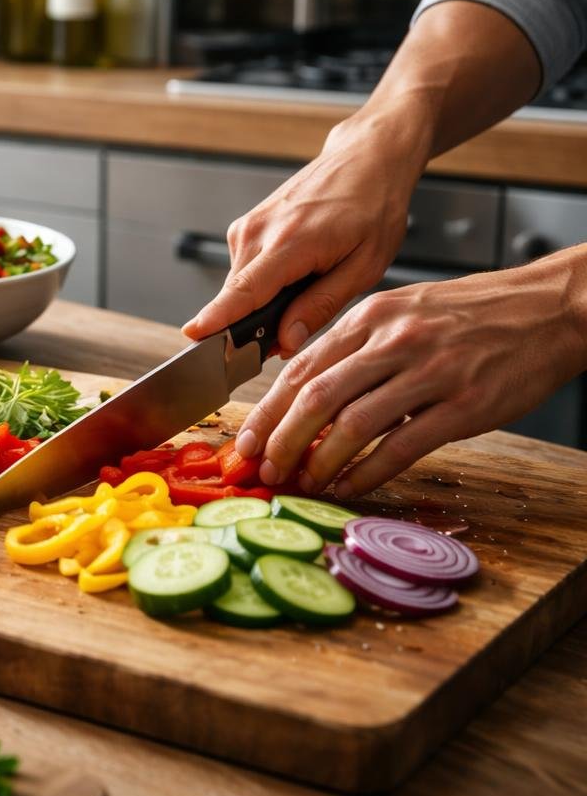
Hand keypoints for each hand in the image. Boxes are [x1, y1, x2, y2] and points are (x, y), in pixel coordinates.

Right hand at [182, 112, 426, 354]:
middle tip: (292, 333)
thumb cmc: (373, 208)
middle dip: (254, 327)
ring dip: (261, 303)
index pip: (244, 290)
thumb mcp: (365, 266)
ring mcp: (248, 226)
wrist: (364, 159)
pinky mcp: (245, 226)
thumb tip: (287, 339)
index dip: (217, 317)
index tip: (193, 335)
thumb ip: (322, 305)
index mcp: (292, 242)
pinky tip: (294, 272)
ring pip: (239, 286)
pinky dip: (262, 283)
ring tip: (304, 288)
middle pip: (237, 296)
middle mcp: (260, 231)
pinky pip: (244, 270)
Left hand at [235, 248, 586, 497]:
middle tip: (265, 470)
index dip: (268, 410)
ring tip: (303, 483)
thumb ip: (356, 350)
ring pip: (353, 424)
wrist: (549, 308)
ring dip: (320, 462)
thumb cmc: (471, 315)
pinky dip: (368, 472)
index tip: (247, 440)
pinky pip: (402, 446)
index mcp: (371, 316)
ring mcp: (430, 372)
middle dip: (282, 440)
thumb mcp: (403, 313)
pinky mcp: (464, 405)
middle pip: (317, 397)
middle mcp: (394, 340)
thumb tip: (306, 399)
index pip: (301, 367)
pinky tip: (349, 486)